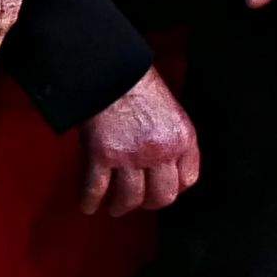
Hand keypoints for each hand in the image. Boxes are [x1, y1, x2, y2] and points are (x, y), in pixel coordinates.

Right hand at [73, 73, 198, 218]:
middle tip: (139, 204)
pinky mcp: (104, 154)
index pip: (187, 180)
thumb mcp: (170, 110)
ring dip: (121, 207)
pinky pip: (97, 188)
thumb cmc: (137, 83)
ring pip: (130, 198)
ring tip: (114, 208)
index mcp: (181, 138)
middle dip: (149, 204)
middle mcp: (161, 151)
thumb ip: (170, 137)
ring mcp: (132, 155)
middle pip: (162, 196)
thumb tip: (160, 164)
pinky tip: (88, 206)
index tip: (161, 191)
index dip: (174, 189)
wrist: (111, 68)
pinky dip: (91, 201)